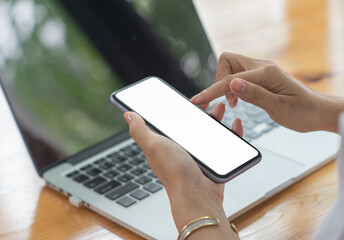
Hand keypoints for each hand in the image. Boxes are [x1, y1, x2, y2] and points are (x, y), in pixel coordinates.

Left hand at [123, 103, 240, 238]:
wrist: (197, 195)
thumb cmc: (174, 172)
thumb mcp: (153, 146)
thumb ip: (140, 130)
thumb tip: (128, 115)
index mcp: (165, 144)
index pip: (170, 122)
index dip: (176, 109)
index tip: (185, 98)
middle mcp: (180, 149)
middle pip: (191, 125)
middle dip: (200, 111)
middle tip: (208, 100)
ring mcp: (198, 156)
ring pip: (209, 132)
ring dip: (216, 118)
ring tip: (222, 107)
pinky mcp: (213, 162)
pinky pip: (224, 143)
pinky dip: (231, 133)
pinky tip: (235, 125)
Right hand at [191, 52, 342, 132]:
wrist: (318, 112)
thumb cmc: (303, 112)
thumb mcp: (279, 107)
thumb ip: (254, 95)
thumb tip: (232, 84)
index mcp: (266, 73)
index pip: (230, 79)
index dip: (212, 90)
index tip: (197, 101)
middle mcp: (262, 67)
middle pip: (227, 61)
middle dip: (218, 81)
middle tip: (226, 103)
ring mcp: (261, 71)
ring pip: (231, 68)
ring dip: (225, 84)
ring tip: (233, 104)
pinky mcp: (260, 77)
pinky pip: (238, 75)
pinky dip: (232, 87)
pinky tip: (238, 100)